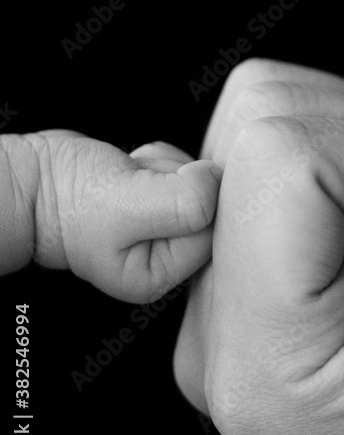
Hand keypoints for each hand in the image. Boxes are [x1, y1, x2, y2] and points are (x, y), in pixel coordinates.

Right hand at [3, 129, 221, 301]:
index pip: (210, 232)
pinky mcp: (158, 199)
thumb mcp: (128, 204)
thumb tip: (218, 181)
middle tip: (138, 183)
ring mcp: (162, 228)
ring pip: (197, 181)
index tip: (156, 188)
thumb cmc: (70, 199)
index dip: (192, 197)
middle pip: (209, 205)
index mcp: (159, 276)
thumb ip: (183, 202)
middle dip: (177, 179)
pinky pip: (183, 167)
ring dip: (167, 165)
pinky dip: (160, 158)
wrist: (34, 180)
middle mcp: (165, 257)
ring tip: (130, 177)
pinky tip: (132, 169)